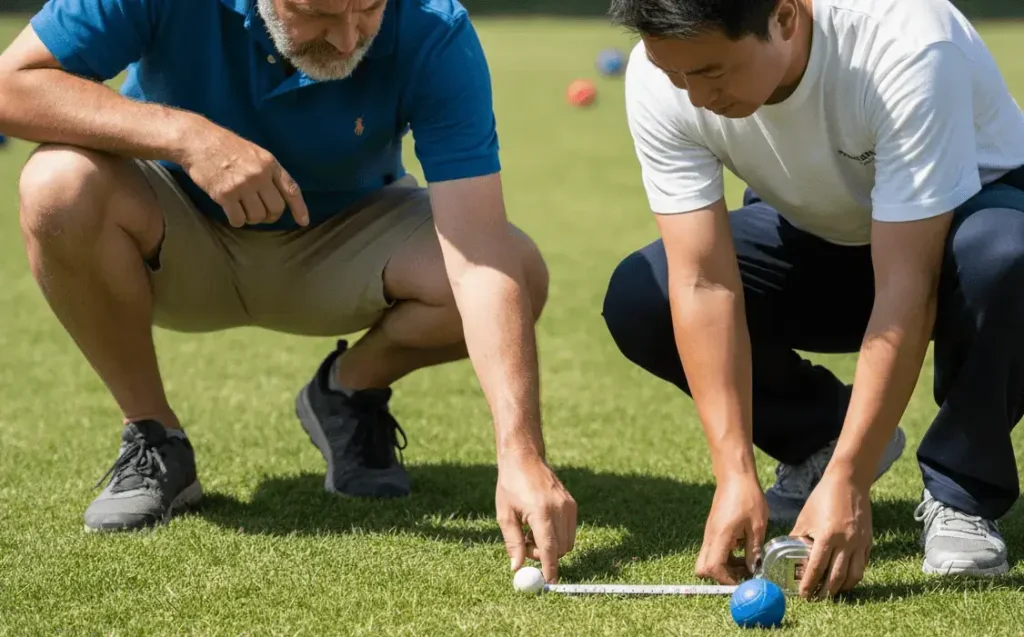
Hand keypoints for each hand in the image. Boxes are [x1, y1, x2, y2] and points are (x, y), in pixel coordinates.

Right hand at [179, 123, 308, 227]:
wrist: (197, 140)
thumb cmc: (226, 146)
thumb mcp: (255, 153)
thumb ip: (268, 172)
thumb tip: (279, 196)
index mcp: (270, 164)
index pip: (291, 190)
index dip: (299, 208)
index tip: (303, 222)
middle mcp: (259, 175)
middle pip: (276, 208)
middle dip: (270, 216)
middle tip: (261, 213)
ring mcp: (242, 185)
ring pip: (257, 217)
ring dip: (251, 218)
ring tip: (243, 209)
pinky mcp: (224, 195)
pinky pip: (238, 220)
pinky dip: (236, 220)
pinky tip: (231, 212)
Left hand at [495, 452, 576, 582]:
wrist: (524, 458)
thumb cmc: (510, 485)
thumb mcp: (504, 515)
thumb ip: (512, 543)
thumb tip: (516, 568)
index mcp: (541, 511)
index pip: (549, 548)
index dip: (549, 568)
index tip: (548, 583)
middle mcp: (559, 509)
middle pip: (561, 549)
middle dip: (545, 555)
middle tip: (526, 546)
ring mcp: (568, 506)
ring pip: (567, 542)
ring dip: (551, 546)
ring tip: (530, 531)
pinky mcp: (572, 504)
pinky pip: (569, 530)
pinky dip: (556, 535)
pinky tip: (539, 523)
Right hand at [696, 474, 767, 583]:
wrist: (735, 476)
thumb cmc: (747, 497)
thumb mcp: (757, 525)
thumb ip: (754, 549)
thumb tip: (754, 569)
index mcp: (720, 536)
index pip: (713, 568)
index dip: (726, 579)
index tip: (743, 580)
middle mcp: (710, 537)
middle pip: (702, 568)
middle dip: (719, 576)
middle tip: (739, 574)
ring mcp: (709, 534)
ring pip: (707, 560)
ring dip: (724, 567)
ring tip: (745, 562)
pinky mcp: (712, 530)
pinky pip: (713, 551)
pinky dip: (724, 556)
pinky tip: (741, 549)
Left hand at [790, 472, 871, 598]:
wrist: (849, 482)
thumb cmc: (823, 497)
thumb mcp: (805, 517)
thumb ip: (797, 537)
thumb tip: (787, 554)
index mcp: (827, 536)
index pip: (817, 567)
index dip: (809, 584)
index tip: (804, 594)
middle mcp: (846, 542)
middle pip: (836, 577)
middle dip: (826, 592)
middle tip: (817, 598)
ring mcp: (860, 543)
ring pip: (854, 575)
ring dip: (842, 587)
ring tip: (832, 592)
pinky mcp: (868, 541)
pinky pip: (863, 565)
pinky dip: (854, 575)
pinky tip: (845, 578)